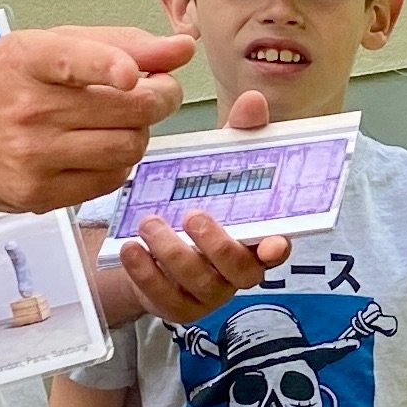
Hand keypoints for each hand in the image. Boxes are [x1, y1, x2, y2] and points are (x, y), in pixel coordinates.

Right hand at [0, 27, 195, 213]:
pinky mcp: (37, 194)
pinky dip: (118, 163)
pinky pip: (110, 180)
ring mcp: (31, 156)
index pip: (73, 59)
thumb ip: (118, 43)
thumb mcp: (44, 46)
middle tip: (158, 92)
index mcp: (26, 59)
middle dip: (161, 97)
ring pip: (128, 147)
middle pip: (129, 109)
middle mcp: (27, 108)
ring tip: (122, 122)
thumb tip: (182, 49)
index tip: (131, 75)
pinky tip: (97, 149)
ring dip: (140, 133)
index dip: (110, 65)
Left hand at [107, 92, 286, 322]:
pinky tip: (130, 248)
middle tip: (192, 215)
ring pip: (198, 283)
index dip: (275, 249)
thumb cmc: (201, 200)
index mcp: (255, 239)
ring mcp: (207, 293)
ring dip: (173, 253)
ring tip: (150, 224)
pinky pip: (162, 296)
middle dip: (216, 245)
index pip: (275, 250)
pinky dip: (144, 272)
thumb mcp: (220, 167)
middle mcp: (236, 272)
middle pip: (238, 271)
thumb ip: (240, 136)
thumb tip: (253, 102)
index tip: (272, 242)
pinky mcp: (175, 305)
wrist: (155, 241)